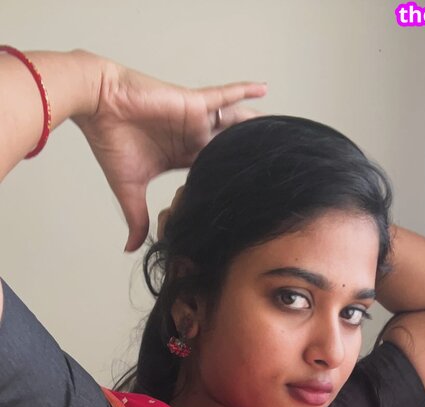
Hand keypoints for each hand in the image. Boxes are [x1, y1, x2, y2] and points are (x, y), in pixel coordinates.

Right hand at [75, 56, 266, 251]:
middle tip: (273, 167)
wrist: (98, 108)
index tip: (246, 196)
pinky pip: (222, 96)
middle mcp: (191, 138)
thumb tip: (130, 249)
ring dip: (252, 127)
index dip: (226, 181)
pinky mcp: (192, 104)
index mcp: (180, 157)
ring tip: (277, 133)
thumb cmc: (110, 142)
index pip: (210, 170)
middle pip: (227, 148)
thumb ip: (137, 219)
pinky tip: (263, 90)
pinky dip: (242, 92)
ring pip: (231, 124)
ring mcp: (194, 120)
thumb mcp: (129, 189)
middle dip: (247, 156)